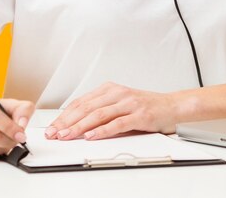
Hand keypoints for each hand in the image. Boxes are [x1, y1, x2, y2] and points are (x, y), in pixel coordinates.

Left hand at [45, 82, 179, 140]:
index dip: (64, 115)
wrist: (172, 106)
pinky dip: (102, 130)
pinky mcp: (139, 115)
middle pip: (86, 108)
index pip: (81, 102)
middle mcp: (118, 93)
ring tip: (67, 136)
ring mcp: (129, 103)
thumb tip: (76, 124)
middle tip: (54, 133)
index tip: (53, 127)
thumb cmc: (145, 107)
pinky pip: (117, 123)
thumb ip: (101, 110)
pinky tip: (91, 136)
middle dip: (67, 122)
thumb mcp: (120, 104)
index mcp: (110, 89)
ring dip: (79, 127)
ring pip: (98, 115)